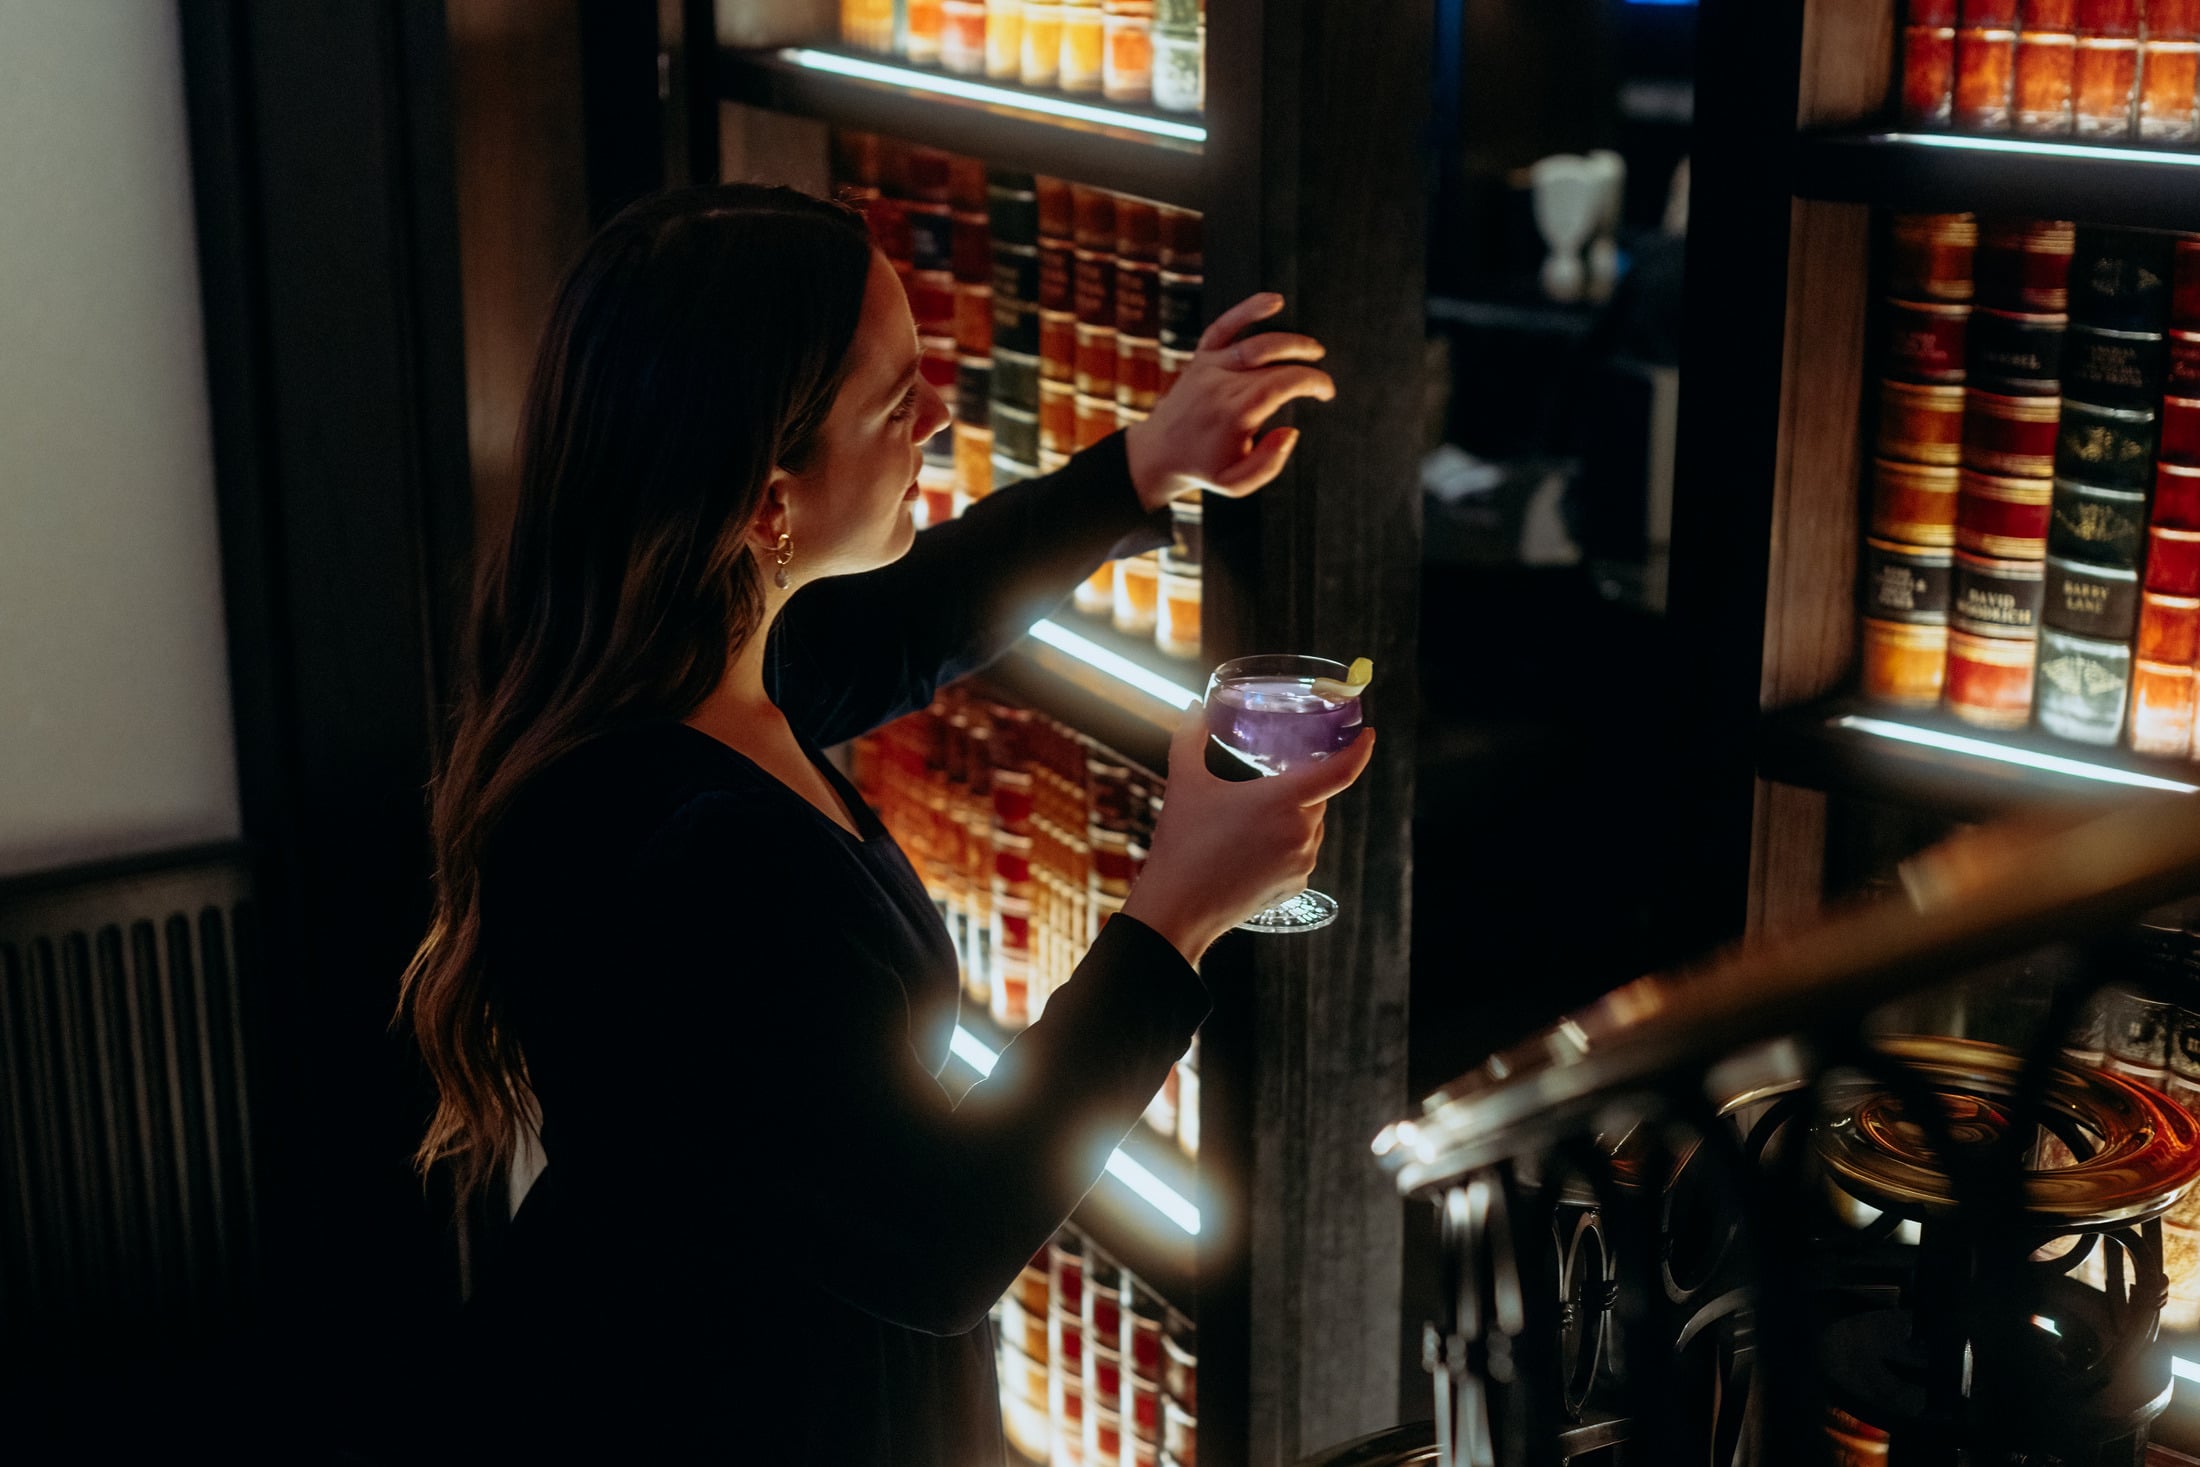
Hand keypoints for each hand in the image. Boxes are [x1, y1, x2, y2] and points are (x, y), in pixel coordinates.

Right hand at [1121, 698, 1376, 966]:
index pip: (1339, 771)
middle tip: (1264, 788)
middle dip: (1297, 788)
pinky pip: (1303, 854)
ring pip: (1310, 826)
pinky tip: (1252, 851)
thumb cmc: (1184, 845)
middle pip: (1317, 797)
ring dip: (1292, 818)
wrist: (1179, 908)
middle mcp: (1300, 832)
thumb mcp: (1185, 784)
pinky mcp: (1298, 885)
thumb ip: (1190, 739)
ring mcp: (1302, 862)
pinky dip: (1286, 846)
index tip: (1369, 736)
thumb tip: (1193, 710)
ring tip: (1250, 824)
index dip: (1359, 750)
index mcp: (1282, 801)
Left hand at [1122, 293, 1336, 512]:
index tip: (1327, 392)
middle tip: (1323, 381)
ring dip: (1290, 341)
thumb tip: (1291, 432)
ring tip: (1314, 349)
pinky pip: (1224, 327)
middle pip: (1274, 363)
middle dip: (1307, 365)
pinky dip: (1248, 311)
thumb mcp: (1236, 484)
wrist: (1157, 452)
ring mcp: (1209, 367)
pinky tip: (1275, 302)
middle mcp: (1221, 384)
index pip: (1282, 385)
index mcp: (1233, 413)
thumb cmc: (1204, 468)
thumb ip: (1268, 464)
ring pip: (1256, 343)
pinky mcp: (1200, 357)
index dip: (1312, 382)